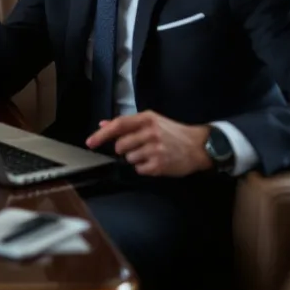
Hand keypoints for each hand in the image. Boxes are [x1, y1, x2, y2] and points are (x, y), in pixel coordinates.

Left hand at [85, 111, 212, 176]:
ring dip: (135, 158)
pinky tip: (155, 161)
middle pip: (120, 145)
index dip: (101, 135)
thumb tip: (103, 124)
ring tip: (150, 153)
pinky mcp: (159, 165)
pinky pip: (139, 169)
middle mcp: (150, 133)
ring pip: (129, 159)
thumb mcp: (151, 122)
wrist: (199, 146)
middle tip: (138, 146)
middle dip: (124, 149)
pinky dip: (144, 168)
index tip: (90, 143)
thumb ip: (127, 123)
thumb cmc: (172, 132)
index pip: (118, 125)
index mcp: (147, 119)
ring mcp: (155, 150)